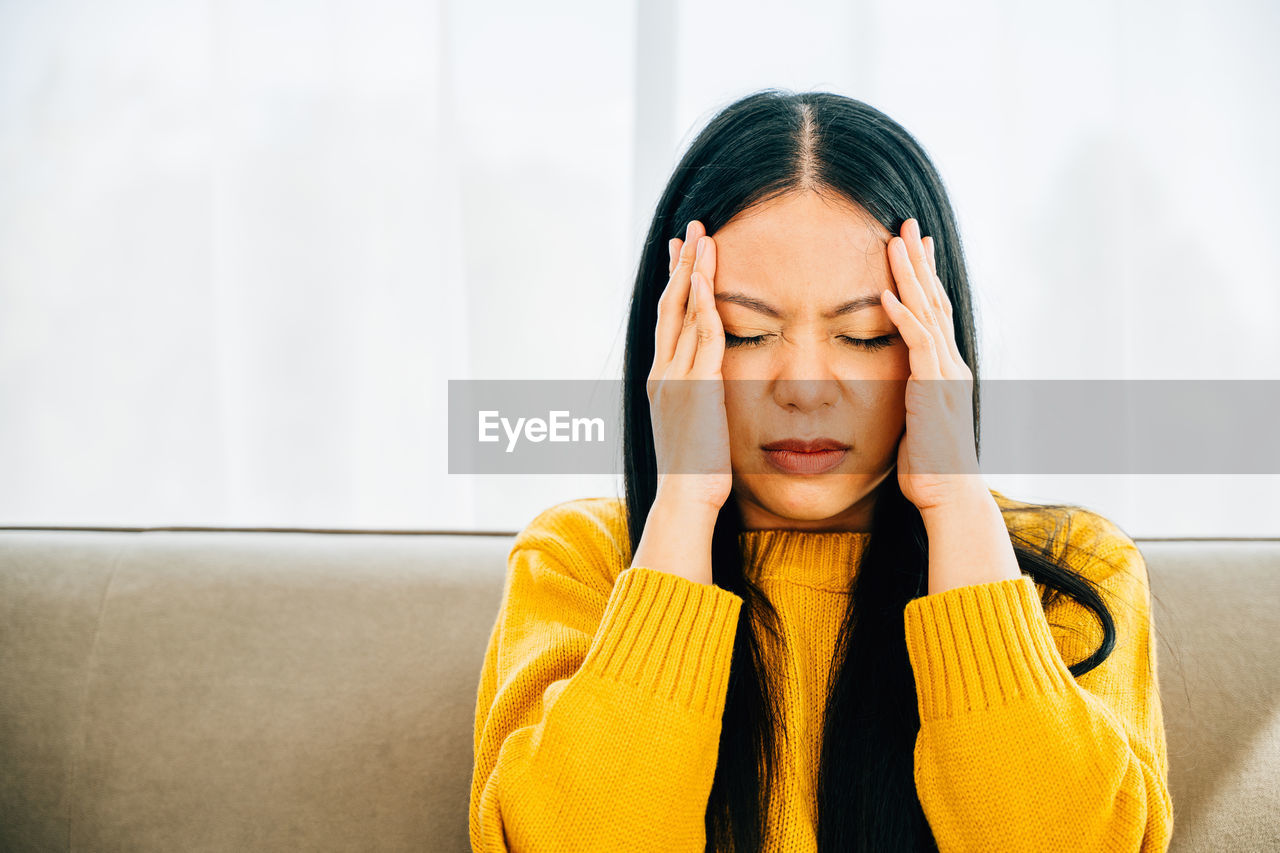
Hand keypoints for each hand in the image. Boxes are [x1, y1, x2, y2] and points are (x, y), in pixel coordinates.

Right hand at [647, 220, 732, 511]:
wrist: (684, 498)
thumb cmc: (695, 475)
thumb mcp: (696, 429)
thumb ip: (702, 402)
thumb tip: (713, 393)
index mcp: (661, 381)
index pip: (667, 322)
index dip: (674, 285)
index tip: (680, 256)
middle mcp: (662, 372)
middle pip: (669, 305)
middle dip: (681, 264)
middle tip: (690, 229)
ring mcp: (675, 377)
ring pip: (682, 311)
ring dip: (694, 270)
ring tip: (704, 236)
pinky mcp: (696, 386)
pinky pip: (700, 334)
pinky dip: (703, 302)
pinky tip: (708, 276)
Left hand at [880, 218, 984, 514]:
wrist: (949, 495)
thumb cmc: (928, 468)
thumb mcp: (916, 422)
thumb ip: (909, 397)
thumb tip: (897, 387)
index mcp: (946, 371)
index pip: (934, 313)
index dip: (923, 278)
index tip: (913, 246)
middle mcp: (950, 366)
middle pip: (934, 301)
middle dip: (919, 261)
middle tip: (907, 224)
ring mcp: (945, 376)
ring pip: (926, 313)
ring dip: (909, 275)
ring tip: (894, 241)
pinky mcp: (932, 390)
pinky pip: (916, 345)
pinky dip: (901, 317)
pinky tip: (884, 293)